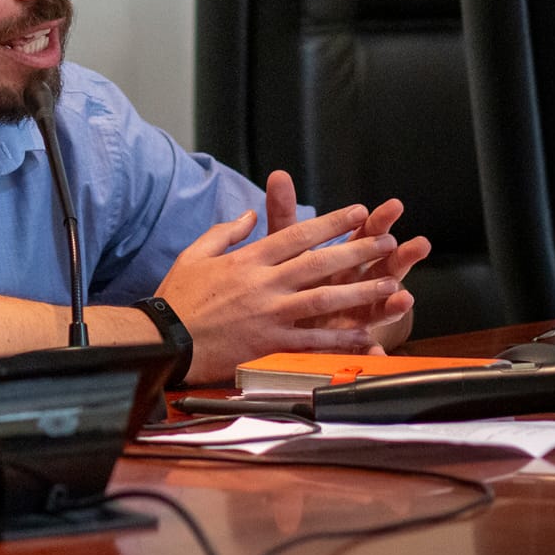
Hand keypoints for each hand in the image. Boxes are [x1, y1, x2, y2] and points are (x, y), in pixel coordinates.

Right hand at [158, 201, 408, 383]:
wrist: (164, 339)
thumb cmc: (177, 297)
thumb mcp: (194, 254)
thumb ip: (225, 232)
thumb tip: (247, 215)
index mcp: (247, 259)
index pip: (297, 234)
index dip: (331, 222)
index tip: (357, 212)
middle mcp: (263, 284)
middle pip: (319, 262)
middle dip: (357, 250)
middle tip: (387, 241)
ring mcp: (269, 314)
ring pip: (324, 298)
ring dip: (360, 291)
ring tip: (390, 283)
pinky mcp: (270, 342)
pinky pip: (313, 339)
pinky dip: (341, 338)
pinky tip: (366, 336)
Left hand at [265, 171, 426, 347]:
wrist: (289, 315)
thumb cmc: (293, 274)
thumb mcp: (286, 243)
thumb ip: (284, 212)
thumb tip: (278, 175)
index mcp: (344, 259)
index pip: (365, 236)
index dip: (378, 222)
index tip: (393, 206)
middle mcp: (356, 284)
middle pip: (382, 269)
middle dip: (400, 257)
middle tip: (418, 245)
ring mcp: (356, 312)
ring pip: (380, 307)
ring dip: (394, 304)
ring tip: (405, 298)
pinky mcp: (346, 339)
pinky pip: (358, 347)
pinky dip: (368, 350)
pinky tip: (376, 351)